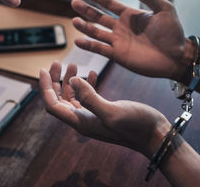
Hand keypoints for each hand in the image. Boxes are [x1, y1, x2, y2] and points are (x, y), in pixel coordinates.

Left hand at [39, 61, 170, 157]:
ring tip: (71, 64)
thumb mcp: (111, 111)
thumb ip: (90, 97)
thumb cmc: (136, 126)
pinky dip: (86, 84)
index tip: (43, 69)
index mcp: (80, 122)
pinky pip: (87, 97)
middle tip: (57, 62)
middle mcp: (83, 120)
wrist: (156, 136)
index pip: (53, 105)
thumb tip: (72, 81)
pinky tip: (91, 73)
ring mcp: (93, 116)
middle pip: (59, 99)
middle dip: (55, 81)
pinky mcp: (104, 112)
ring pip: (72, 97)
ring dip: (69, 81)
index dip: (45, 88)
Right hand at [71, 0, 192, 80]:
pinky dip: (89, 46)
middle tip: (74, 2)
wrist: (177, 57)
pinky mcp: (118, 55)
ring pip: (96, 32)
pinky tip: (78, 41)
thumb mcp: (164, 9)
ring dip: (85, 27)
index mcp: (130, 15)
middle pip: (98, 17)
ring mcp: (118, 42)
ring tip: (74, 21)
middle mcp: (121, 27)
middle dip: (86, 10)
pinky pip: (100, 49)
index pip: (108, 3)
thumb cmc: (174, 33)